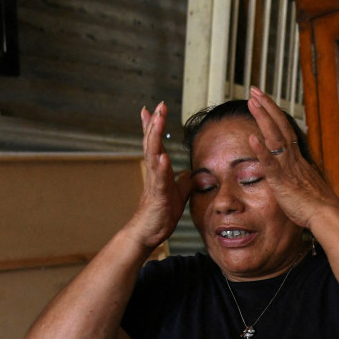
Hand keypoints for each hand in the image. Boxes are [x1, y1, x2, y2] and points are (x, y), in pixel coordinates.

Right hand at [128, 102, 192, 248]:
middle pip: (152, 141)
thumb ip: (183, 181)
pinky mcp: (158, 195)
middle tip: (159, 105)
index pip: (155, 142)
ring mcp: (154, 182)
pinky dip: (160, 166)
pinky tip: (162, 155)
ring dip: (155, 136)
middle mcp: (154, 172)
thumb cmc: (161, 214)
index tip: (155, 108)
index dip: (154, 125)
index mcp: (159, 170)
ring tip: (158, 120)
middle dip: (155, 122)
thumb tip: (189, 172)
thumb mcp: (178, 193)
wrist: (149, 233)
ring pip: (153, 154)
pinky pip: (159, 179)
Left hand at [246, 87, 338, 230]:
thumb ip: (298, 176)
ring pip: (275, 138)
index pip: (284, 130)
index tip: (264, 100)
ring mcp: (288, 168)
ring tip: (253, 102)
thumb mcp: (306, 185)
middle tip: (255, 90)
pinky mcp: (282, 182)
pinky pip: (270, 164)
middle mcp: (293, 159)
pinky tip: (251, 138)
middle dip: (267, 106)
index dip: (274, 114)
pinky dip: (261, 150)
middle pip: (280, 126)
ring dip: (263, 118)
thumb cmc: (317, 207)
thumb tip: (296, 173)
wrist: (327, 216)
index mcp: (297, 159)